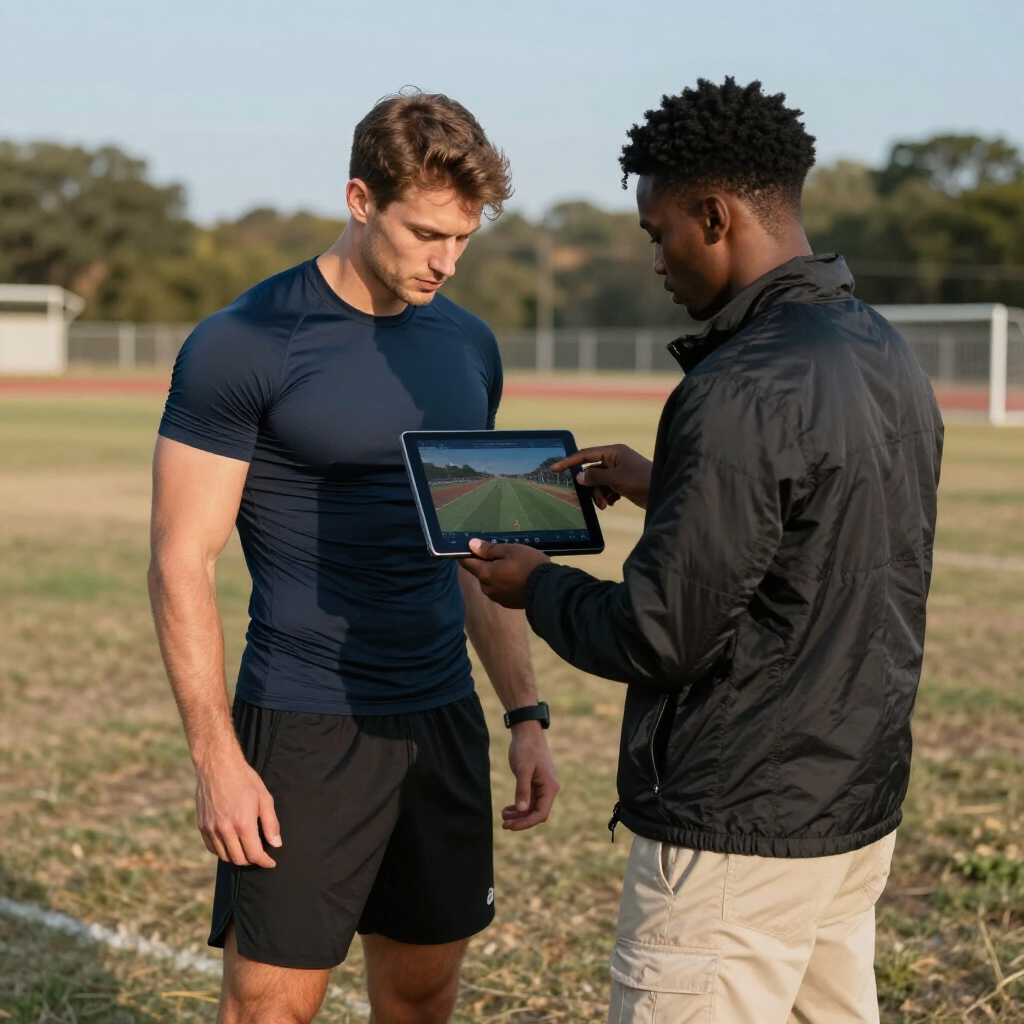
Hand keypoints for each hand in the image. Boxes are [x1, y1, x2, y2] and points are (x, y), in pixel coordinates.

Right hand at [194, 750, 281, 867]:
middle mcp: (225, 829)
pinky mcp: (202, 826)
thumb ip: (271, 823)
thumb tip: (276, 844)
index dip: (265, 862)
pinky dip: (223, 851)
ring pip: (225, 856)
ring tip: (247, 851)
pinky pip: (212, 848)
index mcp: (243, 823)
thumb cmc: (245, 779)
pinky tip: (232, 844)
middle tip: (260, 855)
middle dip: (252, 861)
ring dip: (237, 857)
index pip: (254, 854)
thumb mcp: (264, 798)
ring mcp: (211, 829)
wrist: (217, 765)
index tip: (271, 862)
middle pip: (239, 859)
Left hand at [460, 539, 549, 607]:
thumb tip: (471, 545)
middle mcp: (486, 588)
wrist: (547, 589)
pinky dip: (504, 583)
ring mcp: (496, 598)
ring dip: (496, 574)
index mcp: (485, 574)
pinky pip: (499, 589)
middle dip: (486, 563)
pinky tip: (516, 579)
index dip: (467, 553)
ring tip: (512, 567)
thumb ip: (489, 549)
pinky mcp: (506, 603)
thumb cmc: (528, 565)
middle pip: (480, 572)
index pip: (466, 563)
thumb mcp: (510, 550)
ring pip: (490, 582)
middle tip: (503, 555)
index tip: (474, 546)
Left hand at [502, 720, 559, 829]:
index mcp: (550, 787)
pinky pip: (529, 800)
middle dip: (521, 821)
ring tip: (503, 818)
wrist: (527, 731)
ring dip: (519, 814)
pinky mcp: (535, 783)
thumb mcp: (522, 769)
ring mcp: (543, 786)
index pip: (541, 813)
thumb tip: (522, 810)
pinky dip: (519, 806)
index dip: (527, 822)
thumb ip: (522, 790)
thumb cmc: (526, 748)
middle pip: (536, 813)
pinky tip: (508, 809)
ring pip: (532, 807)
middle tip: (503, 825)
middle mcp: (549, 789)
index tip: (511, 826)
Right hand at [550, 444, 652, 509]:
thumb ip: (595, 476)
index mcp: (613, 452)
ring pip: (598, 483)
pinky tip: (613, 502)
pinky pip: (606, 489)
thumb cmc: (642, 480)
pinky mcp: (623, 483)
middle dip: (591, 487)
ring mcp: (619, 471)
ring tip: (607, 504)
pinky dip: (607, 496)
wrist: (662, 491)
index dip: (569, 462)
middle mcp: (615, 459)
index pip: (585, 454)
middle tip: (596, 500)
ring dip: (599, 495)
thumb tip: (579, 477)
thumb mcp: (616, 478)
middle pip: (591, 472)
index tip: (554, 469)